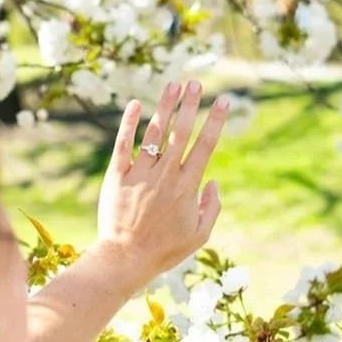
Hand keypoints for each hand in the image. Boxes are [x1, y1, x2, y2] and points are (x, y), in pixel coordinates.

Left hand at [94, 79, 227, 293]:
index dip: (216, 121)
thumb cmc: (165, 249)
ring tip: (172, 85)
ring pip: (155, 133)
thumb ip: (211, 206)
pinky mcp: (117, 176)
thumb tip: (213, 180)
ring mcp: (140, 173)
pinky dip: (129, 124)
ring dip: (165, 107)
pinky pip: (124, 145)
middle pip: (181, 132)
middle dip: (190, 105)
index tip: (224, 101)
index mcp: (187, 187)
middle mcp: (165, 175)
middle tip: (195, 83)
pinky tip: (135, 105)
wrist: (126, 258)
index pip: (205, 146)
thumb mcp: (199, 235)